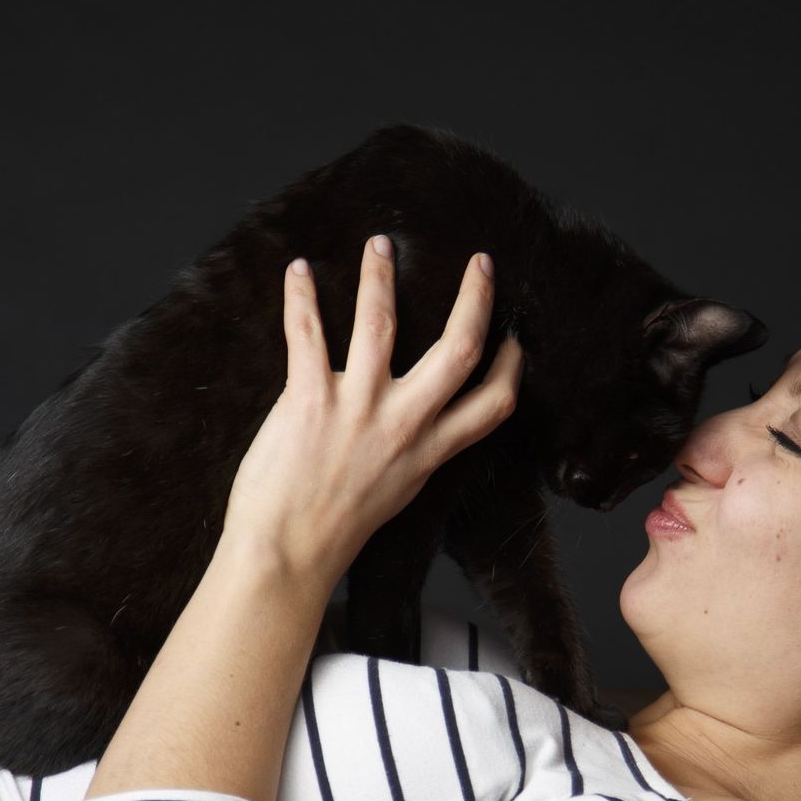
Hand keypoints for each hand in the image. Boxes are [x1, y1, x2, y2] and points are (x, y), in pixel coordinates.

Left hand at [223, 235, 523, 583]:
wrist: (286, 556)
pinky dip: (301, 295)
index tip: (513, 338)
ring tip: (381, 245)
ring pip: (381, 325)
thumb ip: (413, 453)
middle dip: (475, 299)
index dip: (511, 366)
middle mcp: (402, 425)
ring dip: (381, 277)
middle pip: (458, 350)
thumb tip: (420, 425)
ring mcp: (357, 409)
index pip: (492, 403)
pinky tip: (298, 269)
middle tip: (480, 263)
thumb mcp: (396, 494)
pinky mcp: (309, 400)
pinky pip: (307, 333)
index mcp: (427, 451)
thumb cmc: (334, 532)